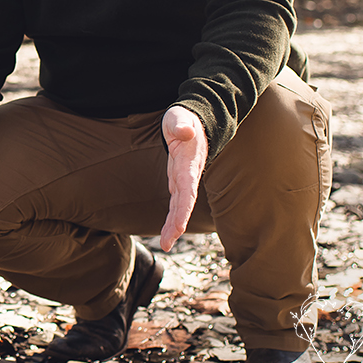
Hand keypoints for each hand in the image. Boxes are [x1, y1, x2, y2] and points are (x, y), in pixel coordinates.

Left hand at [159, 105, 206, 250]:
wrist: (196, 120)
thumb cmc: (185, 118)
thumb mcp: (181, 117)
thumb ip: (182, 124)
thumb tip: (184, 131)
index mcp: (189, 162)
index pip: (187, 188)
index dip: (183, 207)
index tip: (179, 225)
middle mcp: (189, 175)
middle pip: (184, 203)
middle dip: (177, 223)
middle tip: (167, 243)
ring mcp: (184, 179)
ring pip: (180, 206)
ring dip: (173, 225)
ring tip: (166, 244)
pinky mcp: (177, 180)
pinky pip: (176, 202)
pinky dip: (172, 217)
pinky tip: (167, 232)